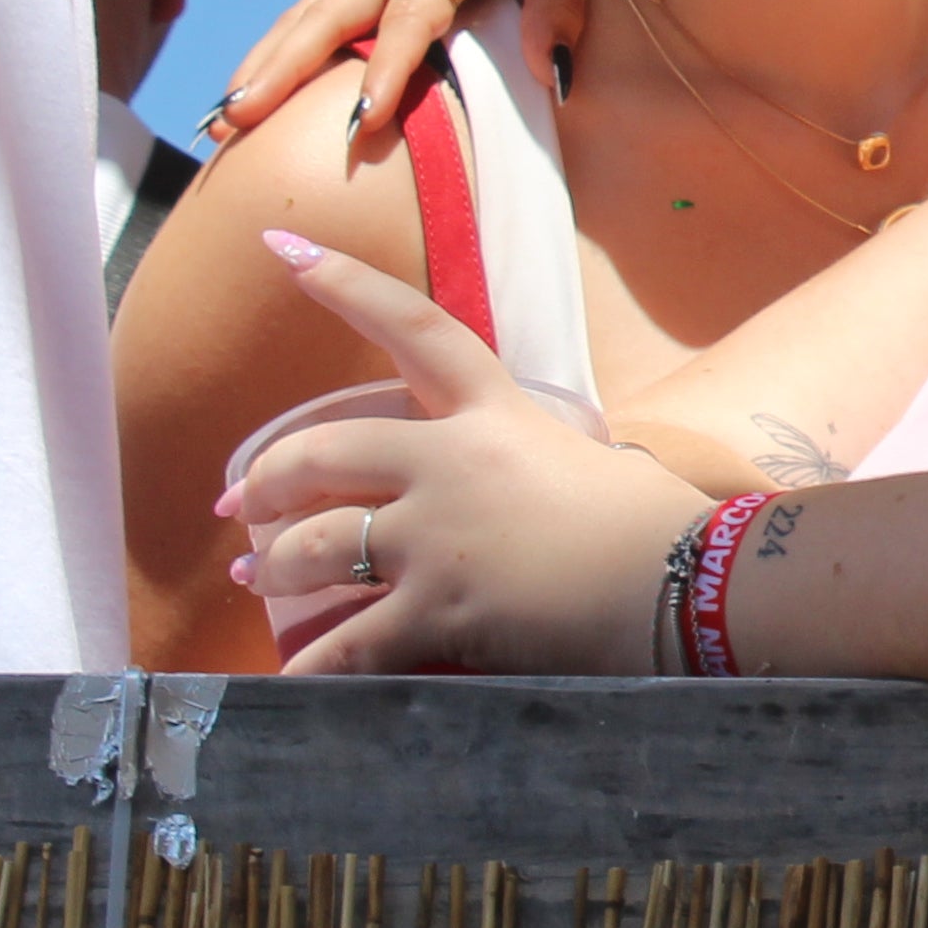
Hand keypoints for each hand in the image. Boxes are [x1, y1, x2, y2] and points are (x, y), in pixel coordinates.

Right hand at [210, 0, 613, 154]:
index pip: (412, 16)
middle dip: (282, 69)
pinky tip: (257, 76)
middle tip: (236, 120)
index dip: (387, 68)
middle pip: (329, 14)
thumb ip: (557, 1)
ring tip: (222, 116)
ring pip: (311, 10)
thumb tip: (549, 73)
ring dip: (267, 59)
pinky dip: (285, 40)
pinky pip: (321, 4)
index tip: (361, 120)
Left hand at [227, 235, 700, 673]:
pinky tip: (293, 680)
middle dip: (266, 480)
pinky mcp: (436, 610)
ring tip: (261, 585)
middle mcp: (452, 464)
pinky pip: (347, 644)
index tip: (283, 247)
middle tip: (238, 508)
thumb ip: (540, 463)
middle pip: (323, 451)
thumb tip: (535, 484)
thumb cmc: (664, 525)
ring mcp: (437, 538)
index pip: (415, 328)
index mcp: (498, 414)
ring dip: (276, 570)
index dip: (344, 283)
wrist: (689, 588)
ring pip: (314, 547)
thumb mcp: (597, 464)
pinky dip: (313, 667)